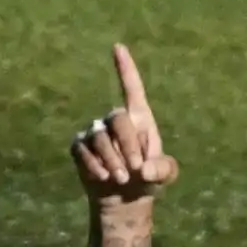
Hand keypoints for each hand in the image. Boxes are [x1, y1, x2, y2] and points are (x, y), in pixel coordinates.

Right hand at [70, 44, 179, 202]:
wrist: (125, 198)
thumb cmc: (148, 178)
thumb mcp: (165, 175)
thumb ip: (163, 169)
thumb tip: (144, 168)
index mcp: (139, 118)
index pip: (132, 88)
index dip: (125, 68)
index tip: (118, 47)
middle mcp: (115, 119)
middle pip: (117, 118)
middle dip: (127, 145)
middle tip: (134, 170)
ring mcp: (96, 132)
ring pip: (99, 137)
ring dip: (112, 160)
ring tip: (122, 179)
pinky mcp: (80, 147)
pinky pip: (82, 150)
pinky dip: (93, 165)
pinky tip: (103, 178)